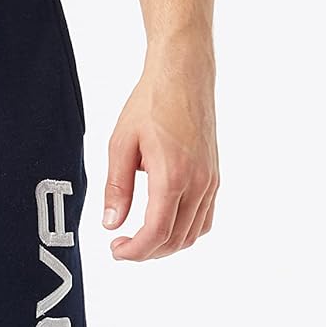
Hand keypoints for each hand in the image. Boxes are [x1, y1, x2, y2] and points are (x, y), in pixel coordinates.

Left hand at [103, 39, 218, 260]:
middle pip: (174, 240)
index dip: (134, 251)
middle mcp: (198, 182)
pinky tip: (164, 225)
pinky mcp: (214, 177)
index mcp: (173, 175)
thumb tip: (111, 223)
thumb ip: (116, 188)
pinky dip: (184, 232)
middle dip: (146, 252)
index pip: (156, 233)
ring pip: (191, 235)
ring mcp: (210, 181)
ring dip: (165, 245)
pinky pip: (204, 219)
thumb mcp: (121, 144)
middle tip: (122, 246)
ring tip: (140, 239)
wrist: (184, 74)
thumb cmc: (152, 102)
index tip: (116, 250)